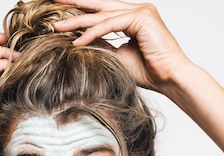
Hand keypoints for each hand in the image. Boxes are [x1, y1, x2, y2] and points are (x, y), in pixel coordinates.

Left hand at [52, 0, 191, 91]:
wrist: (170, 79)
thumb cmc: (150, 72)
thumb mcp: (117, 56)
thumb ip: (102, 45)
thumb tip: (79, 41)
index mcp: (134, 17)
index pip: (103, 10)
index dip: (82, 9)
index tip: (61, 12)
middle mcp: (138, 10)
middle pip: (100, 5)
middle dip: (75, 4)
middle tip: (53, 1)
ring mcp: (142, 11)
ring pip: (103, 15)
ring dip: (78, 22)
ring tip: (58, 28)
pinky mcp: (143, 17)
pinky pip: (110, 24)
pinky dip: (93, 33)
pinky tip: (78, 42)